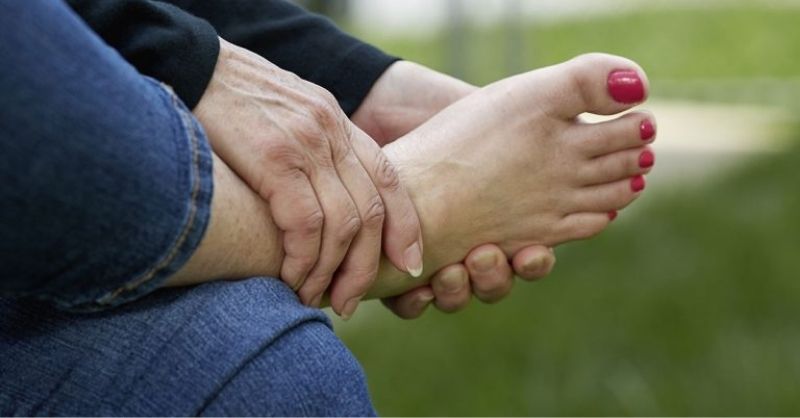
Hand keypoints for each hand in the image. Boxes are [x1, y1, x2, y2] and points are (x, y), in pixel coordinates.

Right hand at [193, 38, 423, 317]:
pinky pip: (305, 223)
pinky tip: (290, 277)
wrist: (192, 66)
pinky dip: (302, 259)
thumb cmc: (232, 100)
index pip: (389, 179)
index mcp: (337, 123)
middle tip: (350, 301)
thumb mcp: (288, 113)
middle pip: (372, 212)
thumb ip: (312, 148)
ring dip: (330, 272)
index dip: (406, 227)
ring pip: (343, 224)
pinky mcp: (274, 158)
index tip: (409, 265)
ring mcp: (306, 145)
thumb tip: (320, 197)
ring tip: (314, 298)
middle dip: (366, 266)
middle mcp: (330, 133)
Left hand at [351, 61, 556, 316]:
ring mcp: (436, 252)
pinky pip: (412, 302)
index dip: (534, 263)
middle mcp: (474, 244)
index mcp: (508, 223)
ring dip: (460, 289)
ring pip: (458, 295)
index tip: (533, 250)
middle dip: (496, 278)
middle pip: (494, 284)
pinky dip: (417, 300)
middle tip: (489, 255)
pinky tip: (417, 283)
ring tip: (451, 266)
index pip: (531, 260)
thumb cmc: (462, 123)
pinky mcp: (398, 259)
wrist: (396, 117)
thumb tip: (634, 103)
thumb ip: (570, 111)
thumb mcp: (523, 109)